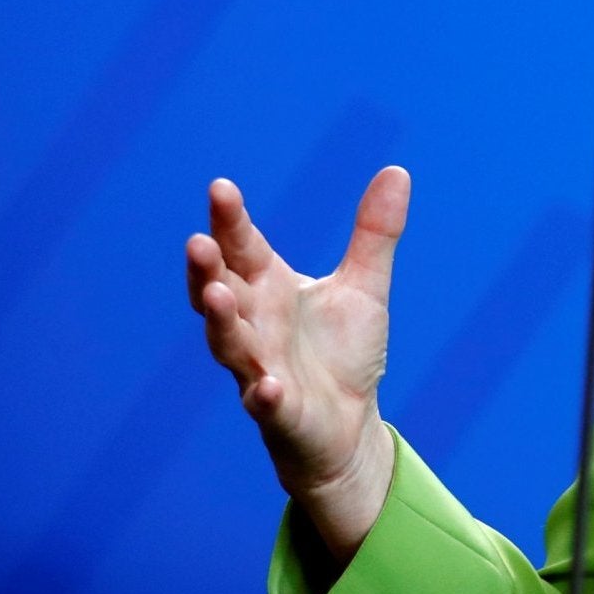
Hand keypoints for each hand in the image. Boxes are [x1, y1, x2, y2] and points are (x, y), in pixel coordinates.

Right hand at [184, 167, 409, 559]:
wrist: (349, 424)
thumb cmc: (343, 352)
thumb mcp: (363, 285)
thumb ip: (374, 233)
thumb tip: (397, 169)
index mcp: (270, 290)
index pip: (244, 249)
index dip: (230, 221)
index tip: (220, 186)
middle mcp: (255, 326)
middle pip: (221, 293)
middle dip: (207, 269)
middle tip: (196, 241)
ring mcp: (260, 369)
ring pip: (230, 345)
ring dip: (220, 323)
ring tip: (214, 296)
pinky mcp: (279, 412)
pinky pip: (266, 404)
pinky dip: (264, 395)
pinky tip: (267, 387)